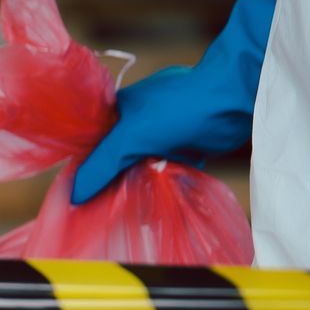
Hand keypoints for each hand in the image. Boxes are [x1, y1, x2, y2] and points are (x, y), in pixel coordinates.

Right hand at [72, 0, 277, 202]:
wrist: (236, 98)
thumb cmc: (180, 108)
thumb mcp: (131, 137)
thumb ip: (101, 165)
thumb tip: (74, 197)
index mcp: (117, 112)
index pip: (92, 147)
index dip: (85, 172)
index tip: (80, 199)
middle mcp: (136, 122)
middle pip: (115, 160)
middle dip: (112, 183)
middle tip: (102, 210)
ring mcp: (161, 134)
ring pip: (141, 167)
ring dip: (139, 186)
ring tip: (130, 210)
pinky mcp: (184, 146)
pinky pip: (165, 171)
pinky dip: (162, 185)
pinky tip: (158, 201)